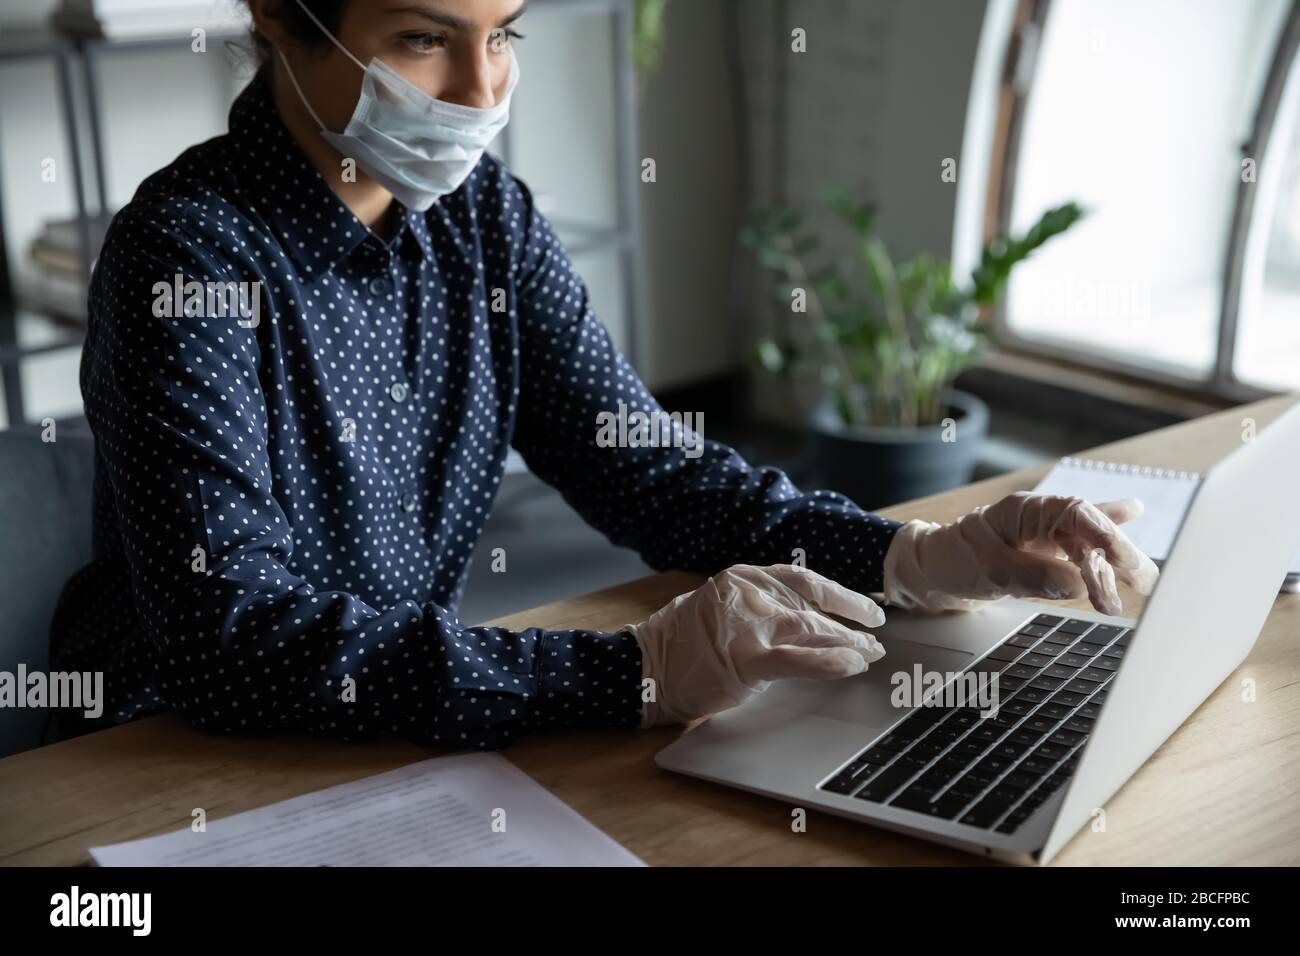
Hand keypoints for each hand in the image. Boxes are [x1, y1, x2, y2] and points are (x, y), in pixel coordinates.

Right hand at [624, 564, 886, 726]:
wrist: (643, 669)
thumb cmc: (681, 643)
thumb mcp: (722, 608)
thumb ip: (761, 607)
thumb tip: (811, 621)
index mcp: (744, 576)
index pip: (804, 580)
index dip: (841, 594)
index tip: (867, 609)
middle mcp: (748, 593)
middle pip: (813, 607)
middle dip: (850, 625)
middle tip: (876, 640)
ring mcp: (746, 625)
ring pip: (811, 631)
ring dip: (848, 645)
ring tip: (870, 655)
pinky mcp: (744, 659)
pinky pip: (797, 660)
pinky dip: (828, 663)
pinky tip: (850, 666)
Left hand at [882, 492, 1159, 614]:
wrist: (931, 572)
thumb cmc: (953, 561)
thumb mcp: (988, 570)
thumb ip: (1032, 576)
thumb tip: (1076, 584)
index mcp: (1025, 512)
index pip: (1074, 513)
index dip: (1103, 531)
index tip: (1120, 557)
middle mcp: (1041, 519)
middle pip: (1090, 529)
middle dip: (1119, 552)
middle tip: (1144, 581)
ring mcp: (1046, 536)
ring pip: (1090, 545)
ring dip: (1114, 566)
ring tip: (1143, 585)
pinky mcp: (1047, 555)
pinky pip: (1082, 551)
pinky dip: (1106, 548)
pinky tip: (1133, 514)